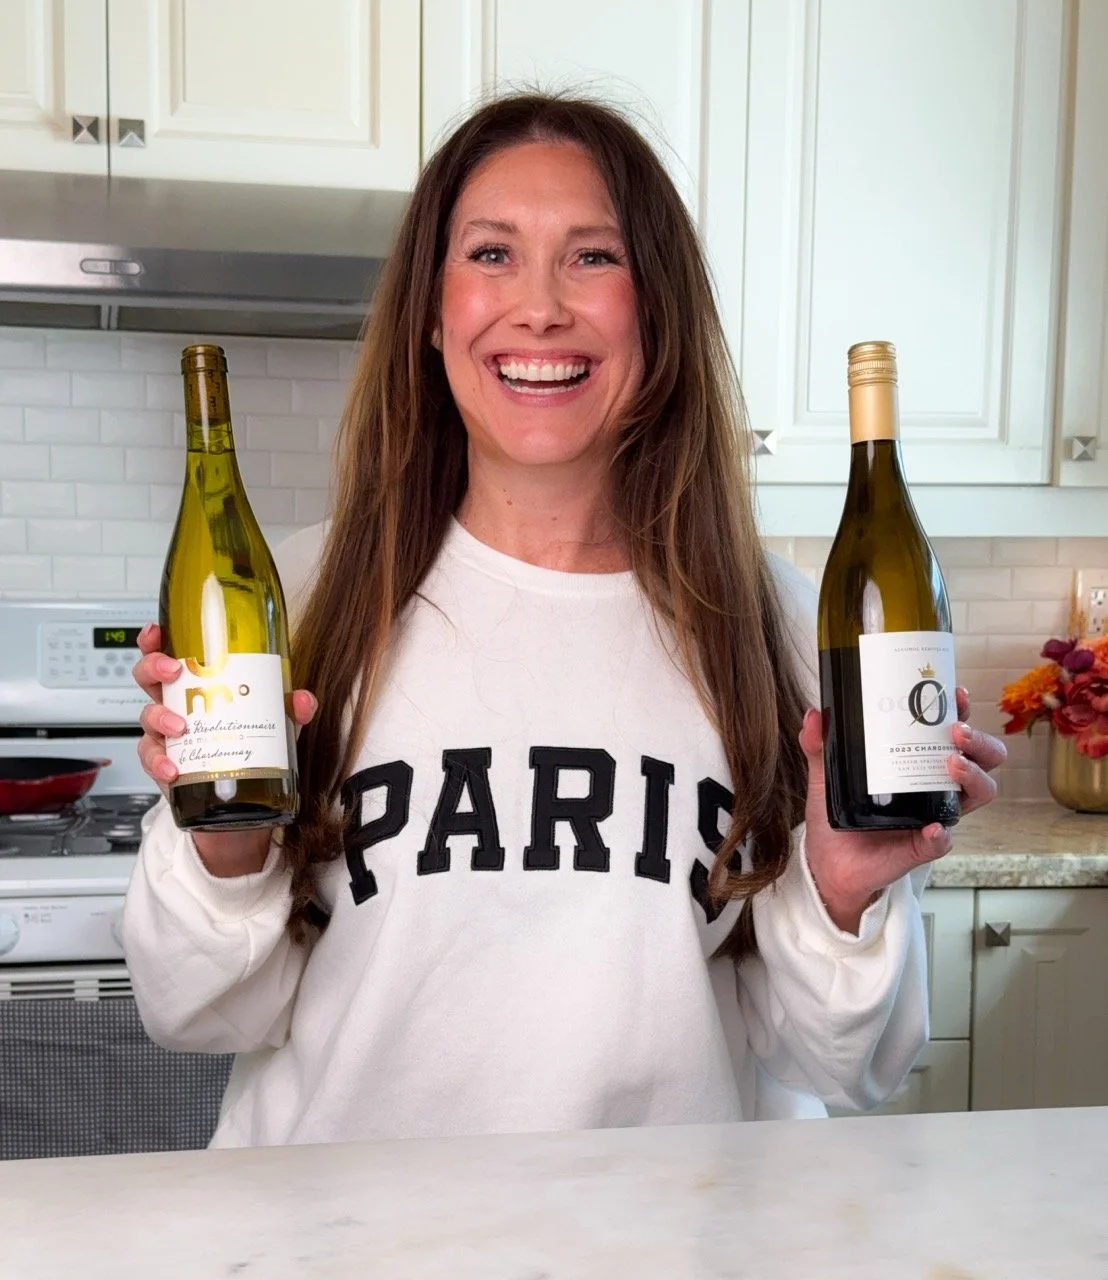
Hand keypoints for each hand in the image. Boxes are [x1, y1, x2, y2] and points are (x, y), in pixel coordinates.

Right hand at [132, 622, 315, 876]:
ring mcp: (168, 737)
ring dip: (160, 717)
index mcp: (199, 686)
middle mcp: (178, 707)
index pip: (172, 654)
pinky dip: (159, 762)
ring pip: (147, 716)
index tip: (158, 632)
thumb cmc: (252, 751)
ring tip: (179, 727)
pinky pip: (151, 759)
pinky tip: (173, 768)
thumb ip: (291, 710)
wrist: (242, 805)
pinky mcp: (165, 767)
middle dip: (153, 668)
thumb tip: (302, 700)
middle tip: (172, 671)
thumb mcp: (277, 726)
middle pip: (149, 678)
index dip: (157, 640)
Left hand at [801, 687, 1006, 933]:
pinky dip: (940, 834)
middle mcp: (936, 785)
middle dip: (979, 741)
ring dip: (974, 775)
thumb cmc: (837, 812)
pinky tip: (933, 828)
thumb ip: (819, 745)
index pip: (953, 731)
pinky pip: (943, 841)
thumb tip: (814, 715)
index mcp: (918, 761)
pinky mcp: (923, 847)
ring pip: (981, 793)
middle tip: (956, 731)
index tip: (954, 692)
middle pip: (984, 758)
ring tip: (952, 765)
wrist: (828, 860)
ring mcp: (936, 815)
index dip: (960, 710)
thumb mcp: (825, 773)